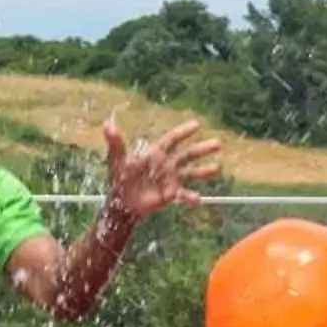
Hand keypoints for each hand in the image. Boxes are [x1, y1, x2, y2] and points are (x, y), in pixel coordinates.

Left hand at [102, 115, 222, 217]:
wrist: (123, 201)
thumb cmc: (121, 178)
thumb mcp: (117, 160)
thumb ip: (116, 143)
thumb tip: (108, 125)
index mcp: (156, 153)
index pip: (173, 139)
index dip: (184, 132)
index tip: (197, 124)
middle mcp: (167, 164)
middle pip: (188, 154)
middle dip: (202, 149)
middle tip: (219, 143)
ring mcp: (171, 179)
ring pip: (191, 172)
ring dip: (204, 171)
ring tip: (217, 168)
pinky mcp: (171, 194)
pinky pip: (183, 194)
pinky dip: (190, 197)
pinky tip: (198, 199)